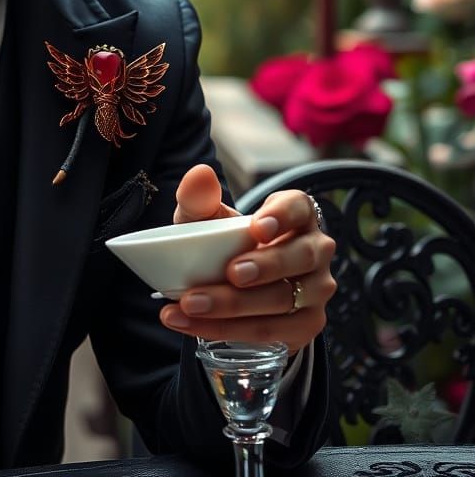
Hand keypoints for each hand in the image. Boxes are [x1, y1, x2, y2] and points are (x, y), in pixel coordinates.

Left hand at [160, 164, 335, 352]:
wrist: (234, 288)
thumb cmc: (224, 243)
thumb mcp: (207, 220)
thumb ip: (199, 199)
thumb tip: (199, 174)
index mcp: (296, 215)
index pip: (299, 207)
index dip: (282, 216)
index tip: (258, 227)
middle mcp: (315, 251)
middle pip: (299, 257)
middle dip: (264, 266)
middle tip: (230, 273)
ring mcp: (316, 291)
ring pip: (284, 300)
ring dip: (235, 306)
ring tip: (190, 304)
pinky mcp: (306, 326)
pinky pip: (271, 332)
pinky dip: (226, 330)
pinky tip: (190, 324)